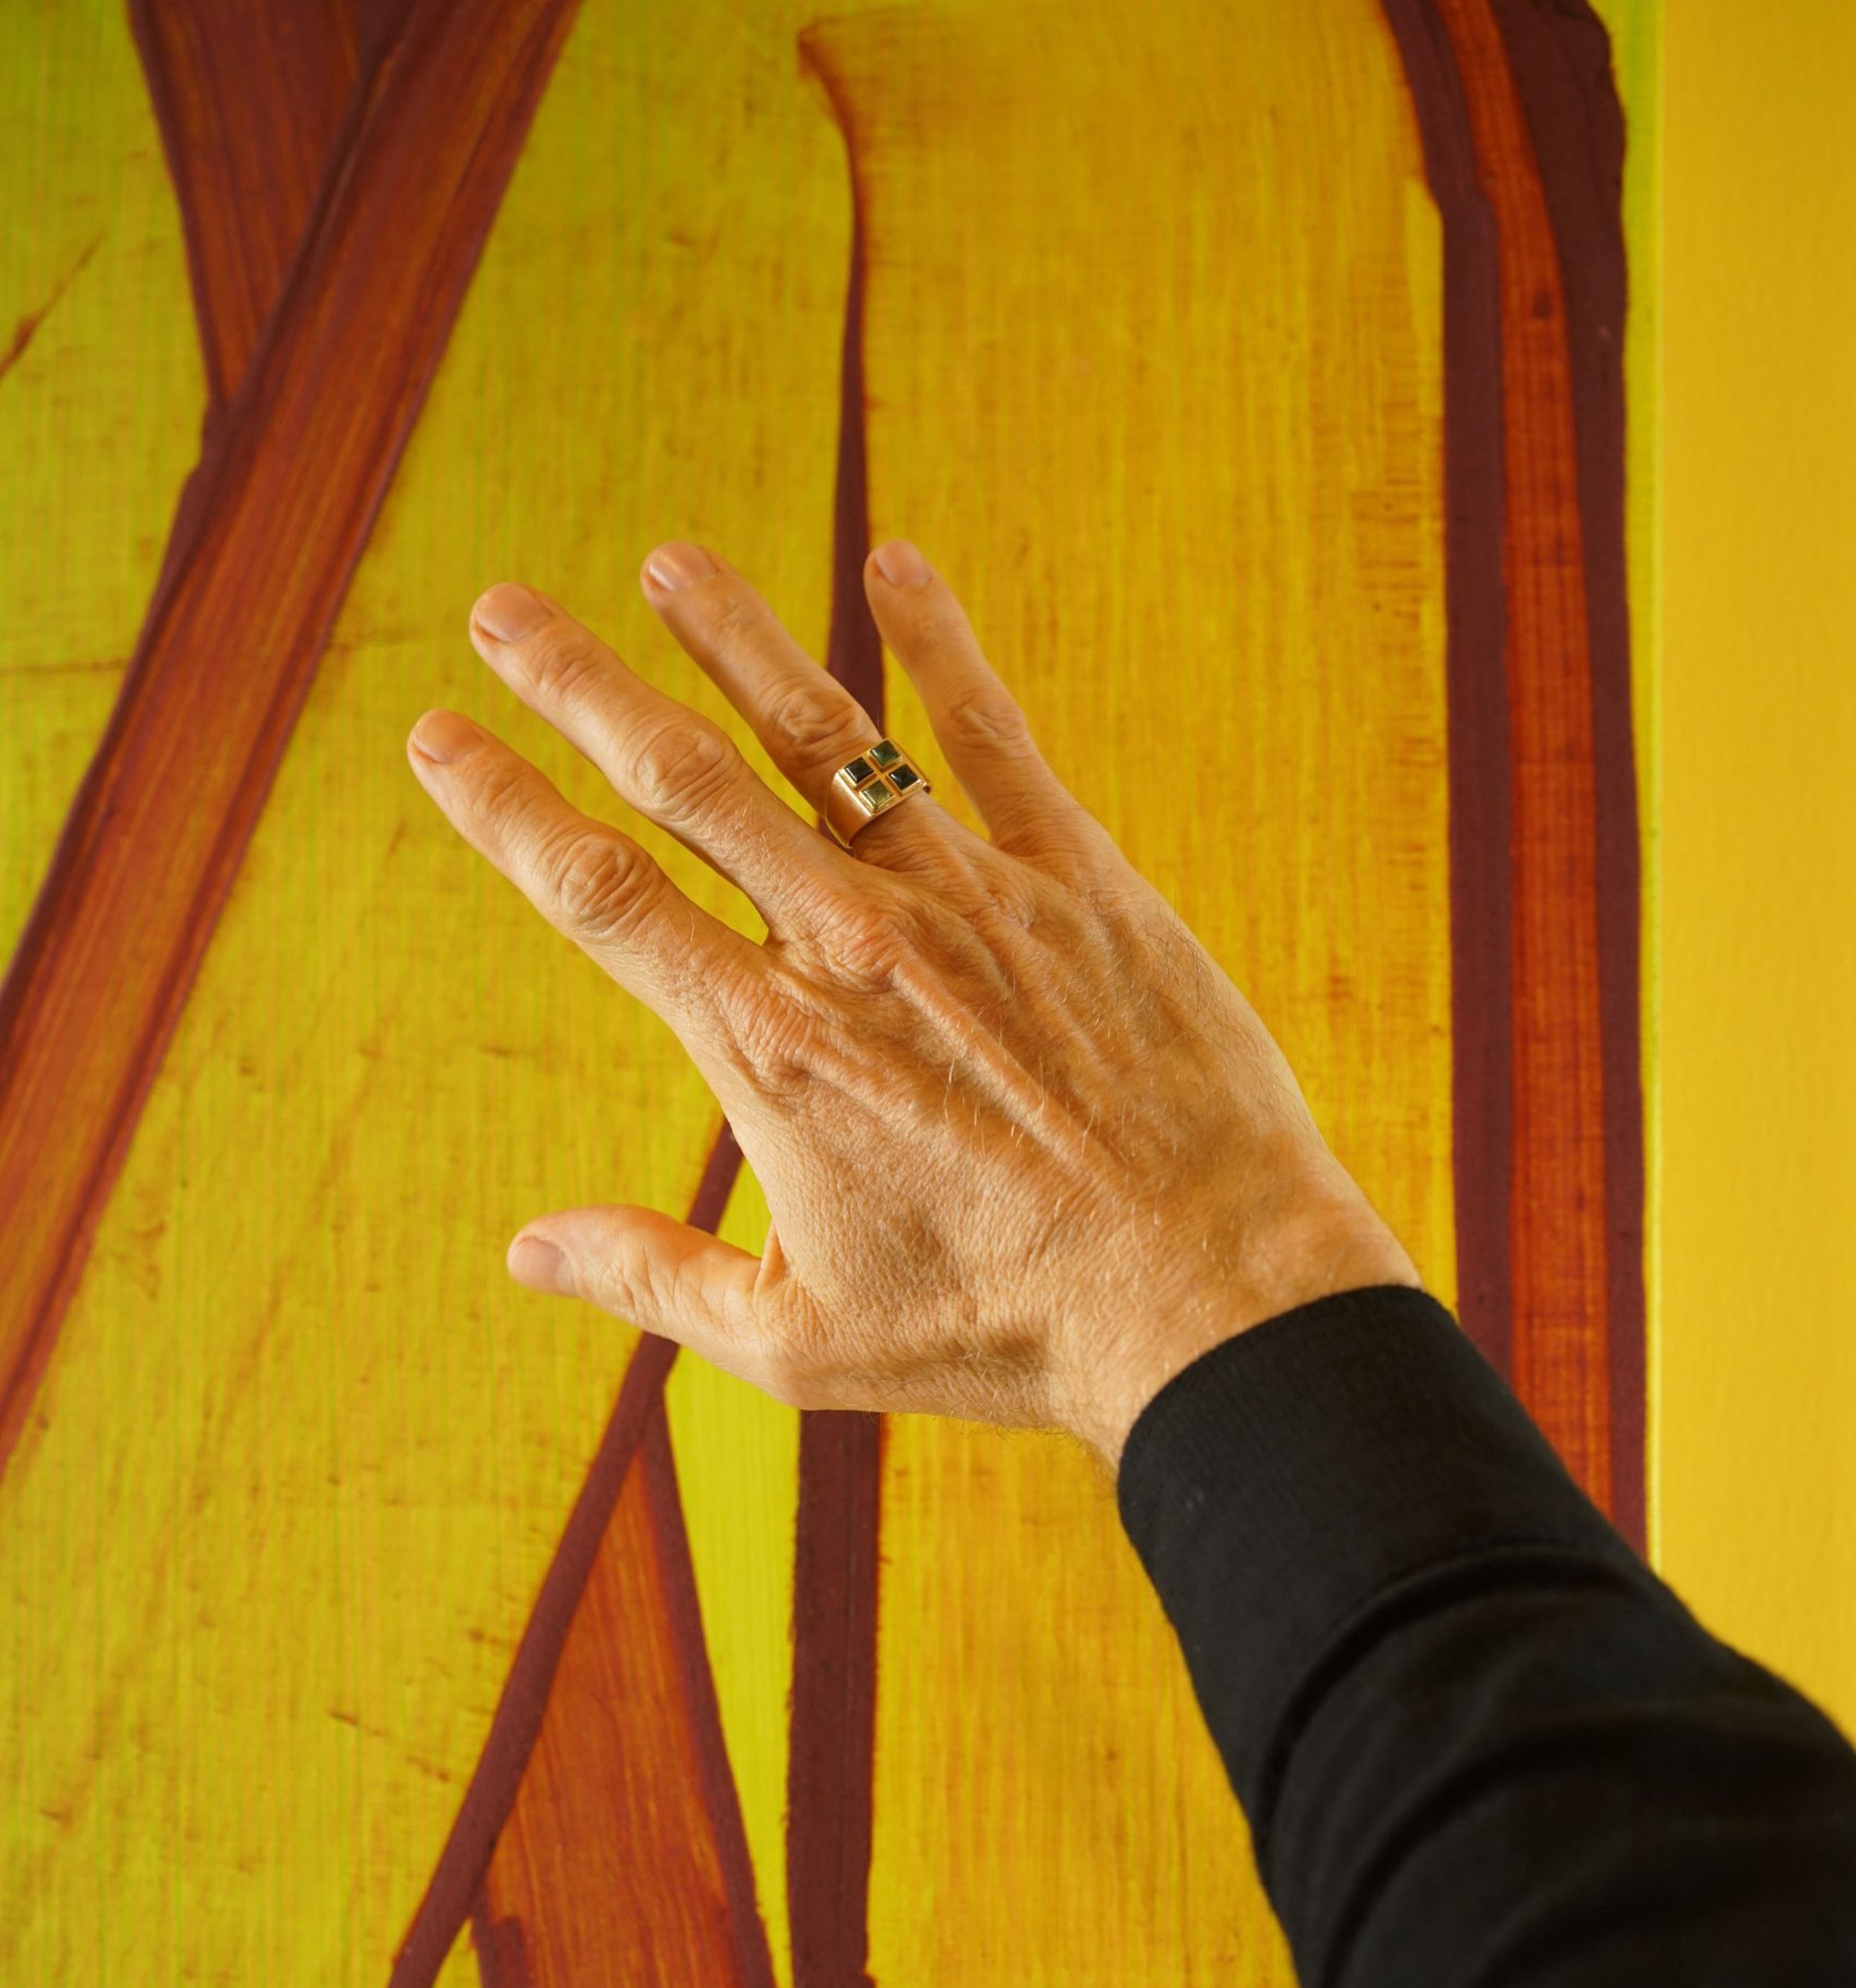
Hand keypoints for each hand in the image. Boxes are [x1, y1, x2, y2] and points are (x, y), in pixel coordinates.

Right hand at [407, 538, 1420, 1467]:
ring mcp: (966, 899)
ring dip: (732, 635)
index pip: (601, 896)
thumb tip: (524, 1252)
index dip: (505, 809)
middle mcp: (851, 947)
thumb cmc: (1002, 1333)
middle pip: (684, 781)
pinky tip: (899, 563)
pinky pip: (993, 735)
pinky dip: (940, 644)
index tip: (437, 737)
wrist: (1202, 1295)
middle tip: (501, 609)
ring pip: (823, 732)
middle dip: (580, 685)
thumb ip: (654, 1277)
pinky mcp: (1077, 880)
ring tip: (665, 561)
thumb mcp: (803, 1341)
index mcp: (770, 1048)